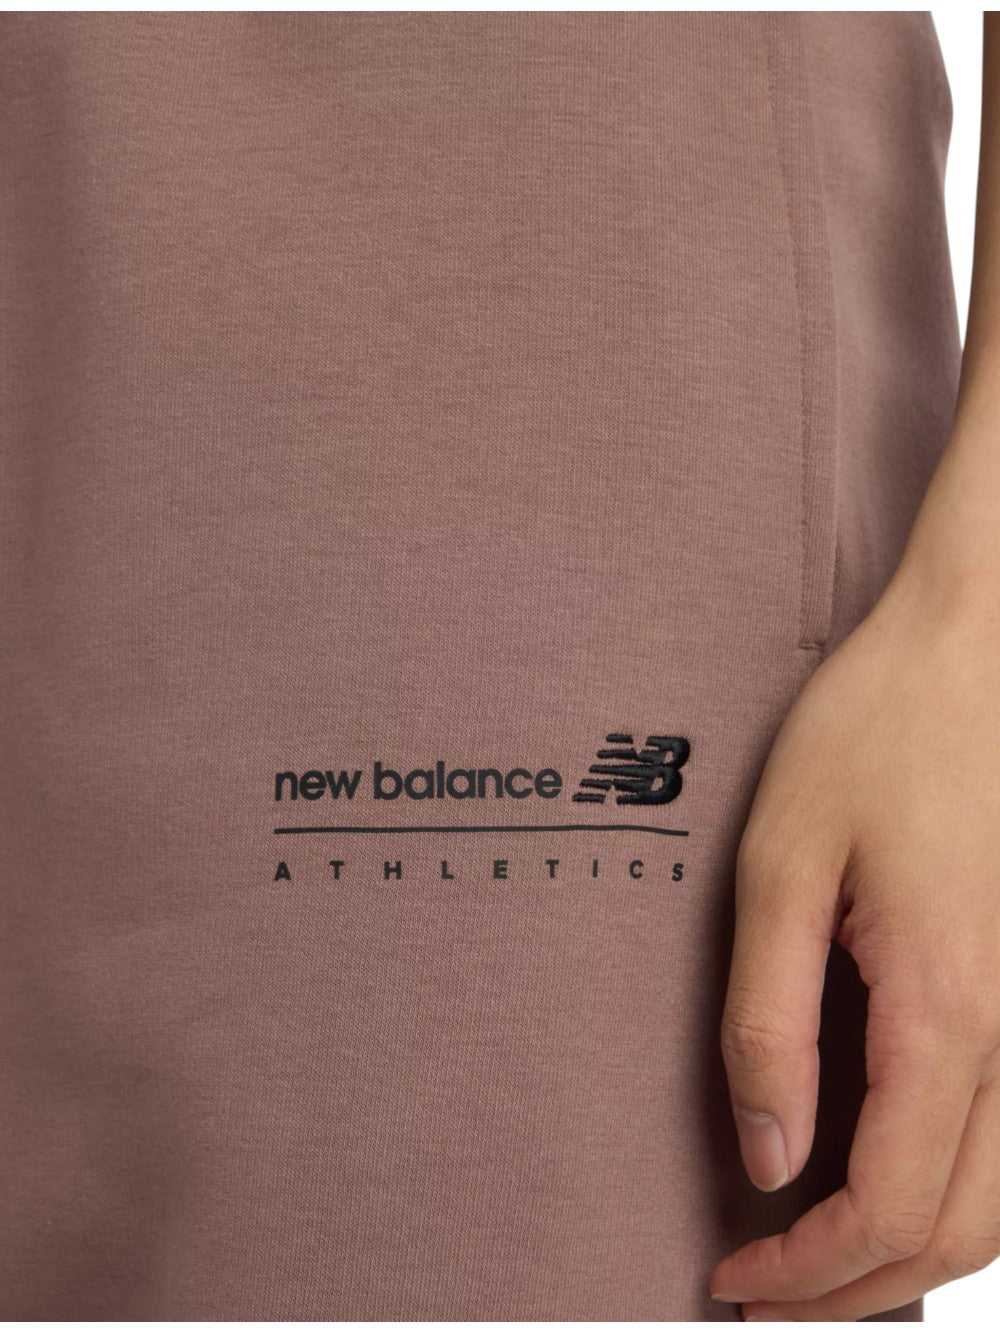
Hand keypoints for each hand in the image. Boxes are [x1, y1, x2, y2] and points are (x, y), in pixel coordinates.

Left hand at [709, 564, 999, 1318]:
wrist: (976, 647)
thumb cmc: (875, 732)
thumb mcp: (782, 863)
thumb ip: (768, 1020)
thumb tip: (769, 1155)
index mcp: (949, 1008)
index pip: (887, 1207)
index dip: (807, 1272)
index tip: (732, 1278)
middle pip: (963, 1231)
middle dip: (862, 1288)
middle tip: (770, 1295)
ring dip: (919, 1249)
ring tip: (827, 1256)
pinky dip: (963, 1188)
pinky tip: (900, 1170)